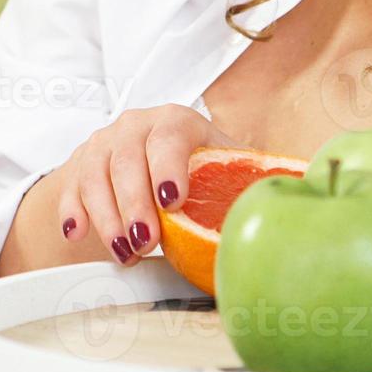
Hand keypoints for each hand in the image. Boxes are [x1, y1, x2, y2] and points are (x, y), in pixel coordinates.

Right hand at [51, 103, 246, 265]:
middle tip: (146, 242)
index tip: (173, 201)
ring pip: (95, 174)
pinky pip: (70, 186)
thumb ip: (254, 177)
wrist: (153, 163)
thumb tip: (302, 190)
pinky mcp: (80, 165)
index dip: (169, 167)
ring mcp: (104, 143)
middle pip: (127, 158)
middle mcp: (136, 125)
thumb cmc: (198, 170)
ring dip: (106, 216)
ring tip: (124, 251)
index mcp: (177, 121)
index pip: (169, 136)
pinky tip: (78, 233)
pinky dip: (72, 211)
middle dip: (134, 204)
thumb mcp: (228, 166)